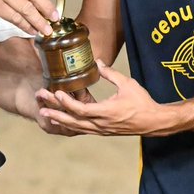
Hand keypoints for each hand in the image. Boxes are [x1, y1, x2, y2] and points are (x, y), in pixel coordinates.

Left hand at [36, 61, 174, 136]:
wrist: (153, 121)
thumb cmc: (142, 102)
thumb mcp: (128, 84)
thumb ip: (111, 73)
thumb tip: (98, 62)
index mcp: (106, 112)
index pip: (81, 109)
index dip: (67, 102)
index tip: (57, 93)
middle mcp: (101, 124)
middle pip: (73, 120)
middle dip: (56, 112)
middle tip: (41, 106)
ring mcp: (101, 129)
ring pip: (76, 127)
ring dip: (60, 120)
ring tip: (45, 115)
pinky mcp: (103, 131)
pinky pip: (82, 130)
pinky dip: (70, 125)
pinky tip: (61, 122)